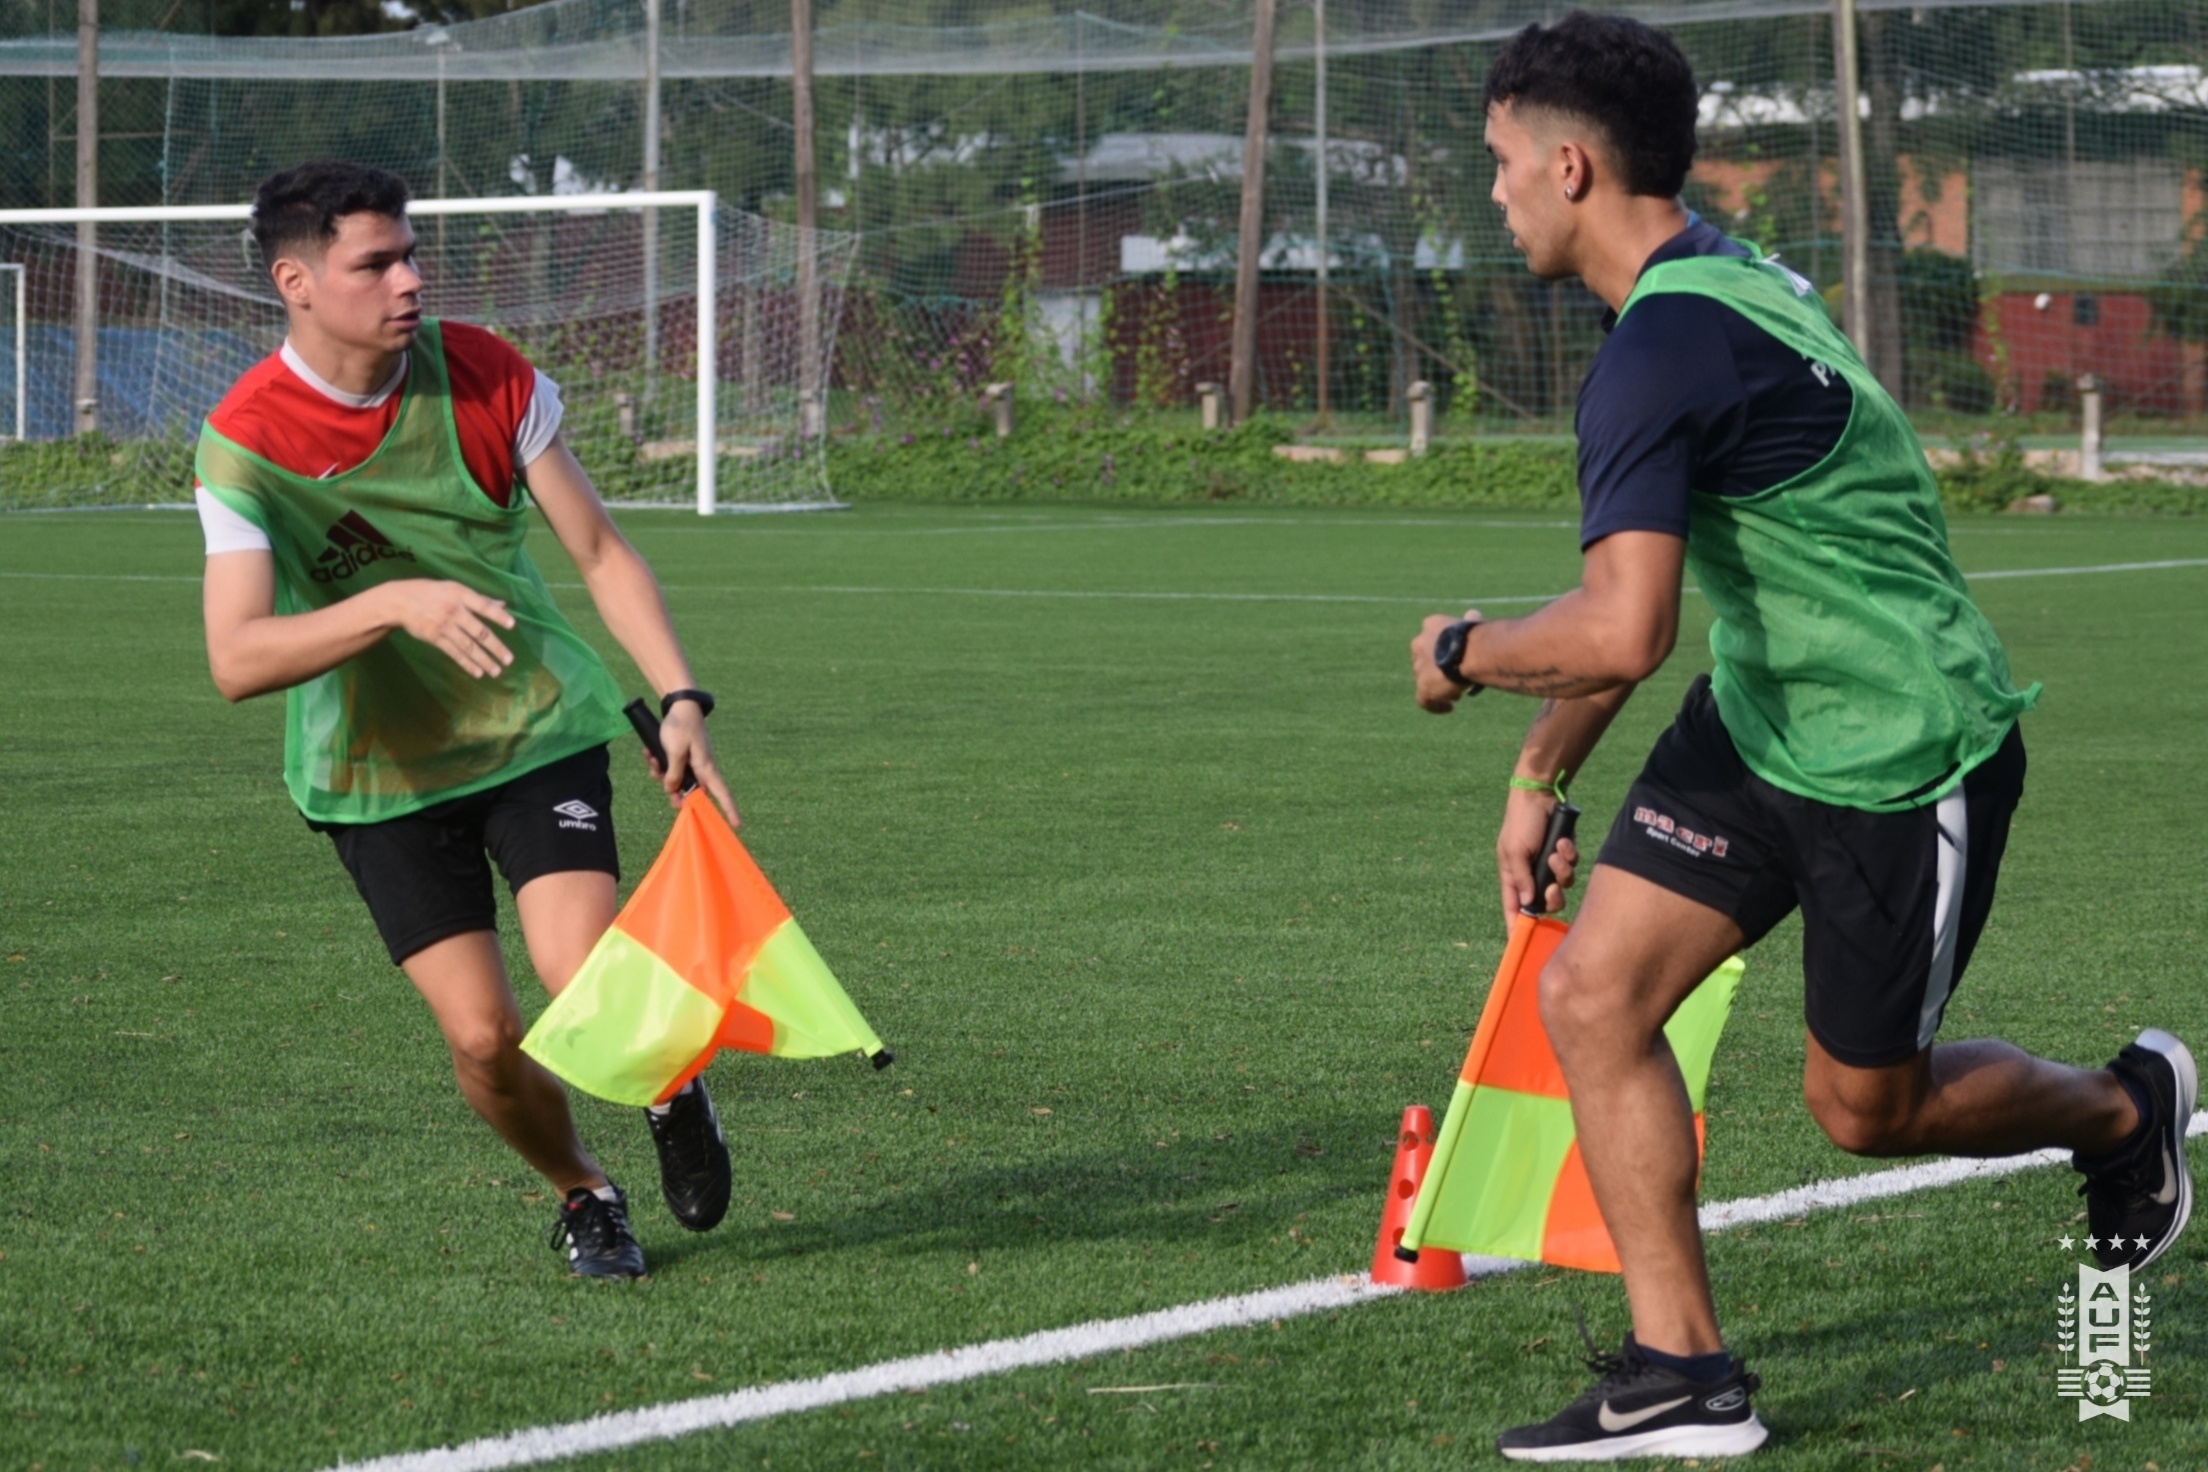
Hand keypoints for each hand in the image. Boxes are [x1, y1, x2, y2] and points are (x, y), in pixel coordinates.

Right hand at [377, 579, 516, 678]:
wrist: (399, 602)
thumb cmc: (432, 593)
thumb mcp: (454, 588)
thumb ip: (479, 598)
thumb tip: (503, 605)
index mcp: (460, 594)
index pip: (483, 606)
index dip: (497, 616)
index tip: (512, 625)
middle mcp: (453, 610)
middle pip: (479, 631)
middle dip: (495, 647)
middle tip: (509, 660)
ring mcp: (444, 626)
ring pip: (468, 646)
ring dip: (484, 660)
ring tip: (496, 671)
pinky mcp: (435, 638)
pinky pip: (454, 653)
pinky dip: (467, 664)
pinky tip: (478, 673)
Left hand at [651, 699, 740, 827]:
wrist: (679, 705)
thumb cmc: (680, 726)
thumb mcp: (674, 752)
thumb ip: (674, 774)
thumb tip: (673, 790)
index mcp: (706, 767)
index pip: (722, 793)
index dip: (730, 809)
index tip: (737, 825)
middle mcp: (701, 767)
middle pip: (692, 791)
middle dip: (675, 792)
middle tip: (665, 788)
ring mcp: (692, 762)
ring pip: (677, 780)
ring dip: (661, 774)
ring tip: (651, 758)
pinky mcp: (682, 756)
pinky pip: (671, 769)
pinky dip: (659, 764)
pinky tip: (649, 753)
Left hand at [1411, 608, 1482, 713]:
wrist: (1470, 651)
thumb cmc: (1478, 635)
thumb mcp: (1474, 623)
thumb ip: (1471, 621)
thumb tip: (1474, 615)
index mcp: (1431, 625)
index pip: (1433, 637)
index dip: (1443, 649)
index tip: (1456, 657)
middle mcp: (1419, 644)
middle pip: (1426, 660)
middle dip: (1438, 670)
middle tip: (1455, 677)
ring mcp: (1419, 667)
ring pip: (1425, 680)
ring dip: (1439, 687)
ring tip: (1457, 693)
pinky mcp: (1423, 686)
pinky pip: (1424, 701)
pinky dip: (1435, 705)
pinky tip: (1448, 708)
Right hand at [1497, 786, 1577, 919]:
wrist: (1541, 795)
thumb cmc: (1521, 822)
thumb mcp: (1515, 851)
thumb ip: (1521, 878)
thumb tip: (1526, 904)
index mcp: (1513, 876)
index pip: (1513, 909)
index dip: (1517, 926)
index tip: (1521, 943)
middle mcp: (1532, 875)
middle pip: (1546, 903)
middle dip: (1553, 897)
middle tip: (1553, 887)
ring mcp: (1549, 866)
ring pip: (1564, 886)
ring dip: (1563, 870)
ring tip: (1557, 852)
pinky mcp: (1564, 855)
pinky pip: (1573, 867)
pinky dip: (1569, 854)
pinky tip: (1563, 840)